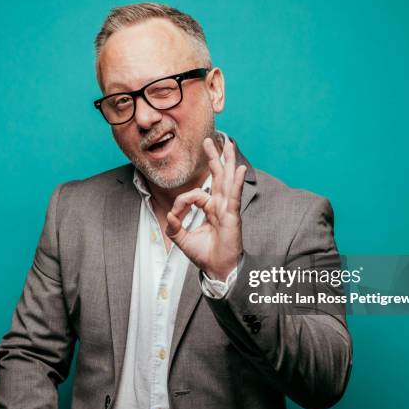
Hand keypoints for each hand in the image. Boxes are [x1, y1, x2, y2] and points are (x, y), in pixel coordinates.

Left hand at [166, 137, 246, 280]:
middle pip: (218, 176)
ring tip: (228, 144)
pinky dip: (236, 182)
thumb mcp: (183, 239)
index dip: (182, 201)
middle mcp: (221, 205)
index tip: (176, 215)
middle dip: (214, 157)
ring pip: (227, 180)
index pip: (196, 194)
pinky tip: (239, 169)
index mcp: (211, 209)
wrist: (217, 269)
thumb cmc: (205, 254)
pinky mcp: (232, 216)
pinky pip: (233, 196)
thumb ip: (174, 226)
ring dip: (227, 161)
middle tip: (209, 139)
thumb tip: (170, 214)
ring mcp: (228, 209)